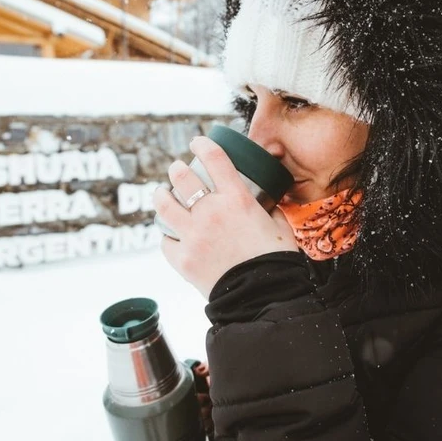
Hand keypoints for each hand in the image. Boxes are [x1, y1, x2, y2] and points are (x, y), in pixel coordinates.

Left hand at [154, 136, 297, 296]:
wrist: (263, 298)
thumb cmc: (276, 262)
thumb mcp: (280, 227)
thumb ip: (270, 210)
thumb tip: (266, 203)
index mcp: (237, 200)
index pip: (214, 158)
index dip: (202, 145)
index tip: (197, 142)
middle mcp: (211, 212)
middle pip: (182, 177)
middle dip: (176, 169)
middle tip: (177, 169)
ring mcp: (193, 236)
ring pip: (164, 205)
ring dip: (160, 195)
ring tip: (161, 193)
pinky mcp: (183, 259)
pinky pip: (166, 241)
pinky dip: (167, 236)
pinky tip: (170, 234)